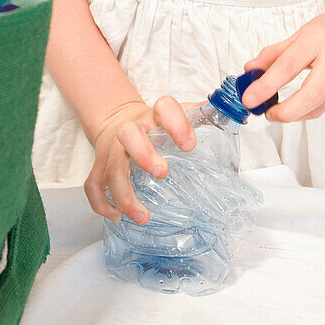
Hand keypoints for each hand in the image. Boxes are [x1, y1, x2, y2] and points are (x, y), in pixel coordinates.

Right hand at [84, 96, 196, 224]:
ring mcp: (113, 148)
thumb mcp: (177, 115)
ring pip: (111, 168)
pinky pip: (93, 185)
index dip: (177, 124)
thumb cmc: (154, 123)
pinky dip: (101, 203)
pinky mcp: (101, 164)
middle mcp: (130, 129)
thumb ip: (201, 116)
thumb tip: (232, 114)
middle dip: (144, 154)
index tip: (189, 145)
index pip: (164, 108)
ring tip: (143, 216)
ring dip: (124, 194)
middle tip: (162, 173)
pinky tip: (117, 217)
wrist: (118, 119)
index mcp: (154, 115)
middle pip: (129, 135)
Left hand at [239, 0, 324, 121]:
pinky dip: (308, 111)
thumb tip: (251, 70)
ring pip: (320, 106)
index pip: (289, 66)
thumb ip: (274, 54)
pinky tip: (298, 106)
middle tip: (268, 114)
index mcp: (318, 39)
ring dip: (296, 114)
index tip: (250, 98)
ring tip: (279, 111)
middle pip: (312, 95)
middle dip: (286, 111)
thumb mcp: (300, 34)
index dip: (266, 86)